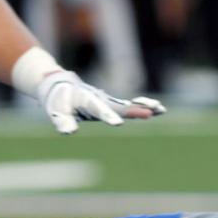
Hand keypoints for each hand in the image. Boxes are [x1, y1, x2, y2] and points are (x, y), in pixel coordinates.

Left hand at [35, 70, 165, 133]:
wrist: (62, 85)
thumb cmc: (58, 100)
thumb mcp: (56, 111)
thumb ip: (62, 121)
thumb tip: (70, 132)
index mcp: (87, 100)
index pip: (99, 109)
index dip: (108, 116)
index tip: (118, 123)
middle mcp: (102, 99)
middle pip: (121, 106)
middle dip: (134, 110)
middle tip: (149, 113)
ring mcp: (109, 101)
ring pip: (129, 105)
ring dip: (145, 107)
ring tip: (161, 109)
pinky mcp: (113, 105)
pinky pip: (131, 106)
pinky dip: (144, 107)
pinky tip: (158, 110)